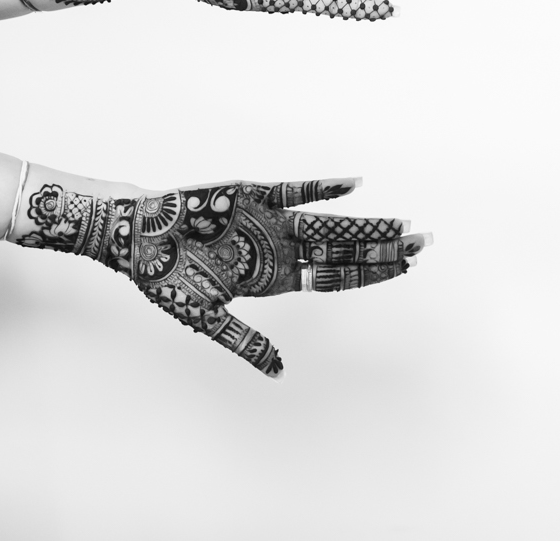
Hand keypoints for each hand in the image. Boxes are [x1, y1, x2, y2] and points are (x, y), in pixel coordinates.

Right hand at [13, 176, 425, 375]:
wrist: (134, 237)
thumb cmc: (165, 278)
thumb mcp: (205, 317)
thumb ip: (245, 341)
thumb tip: (279, 373)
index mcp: (274, 279)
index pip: (336, 277)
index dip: (371, 274)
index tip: (407, 269)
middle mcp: (281, 248)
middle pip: (343, 250)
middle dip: (383, 248)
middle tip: (425, 243)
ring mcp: (269, 220)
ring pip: (329, 223)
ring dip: (364, 224)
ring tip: (402, 224)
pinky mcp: (253, 193)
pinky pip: (294, 190)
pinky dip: (323, 188)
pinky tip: (355, 186)